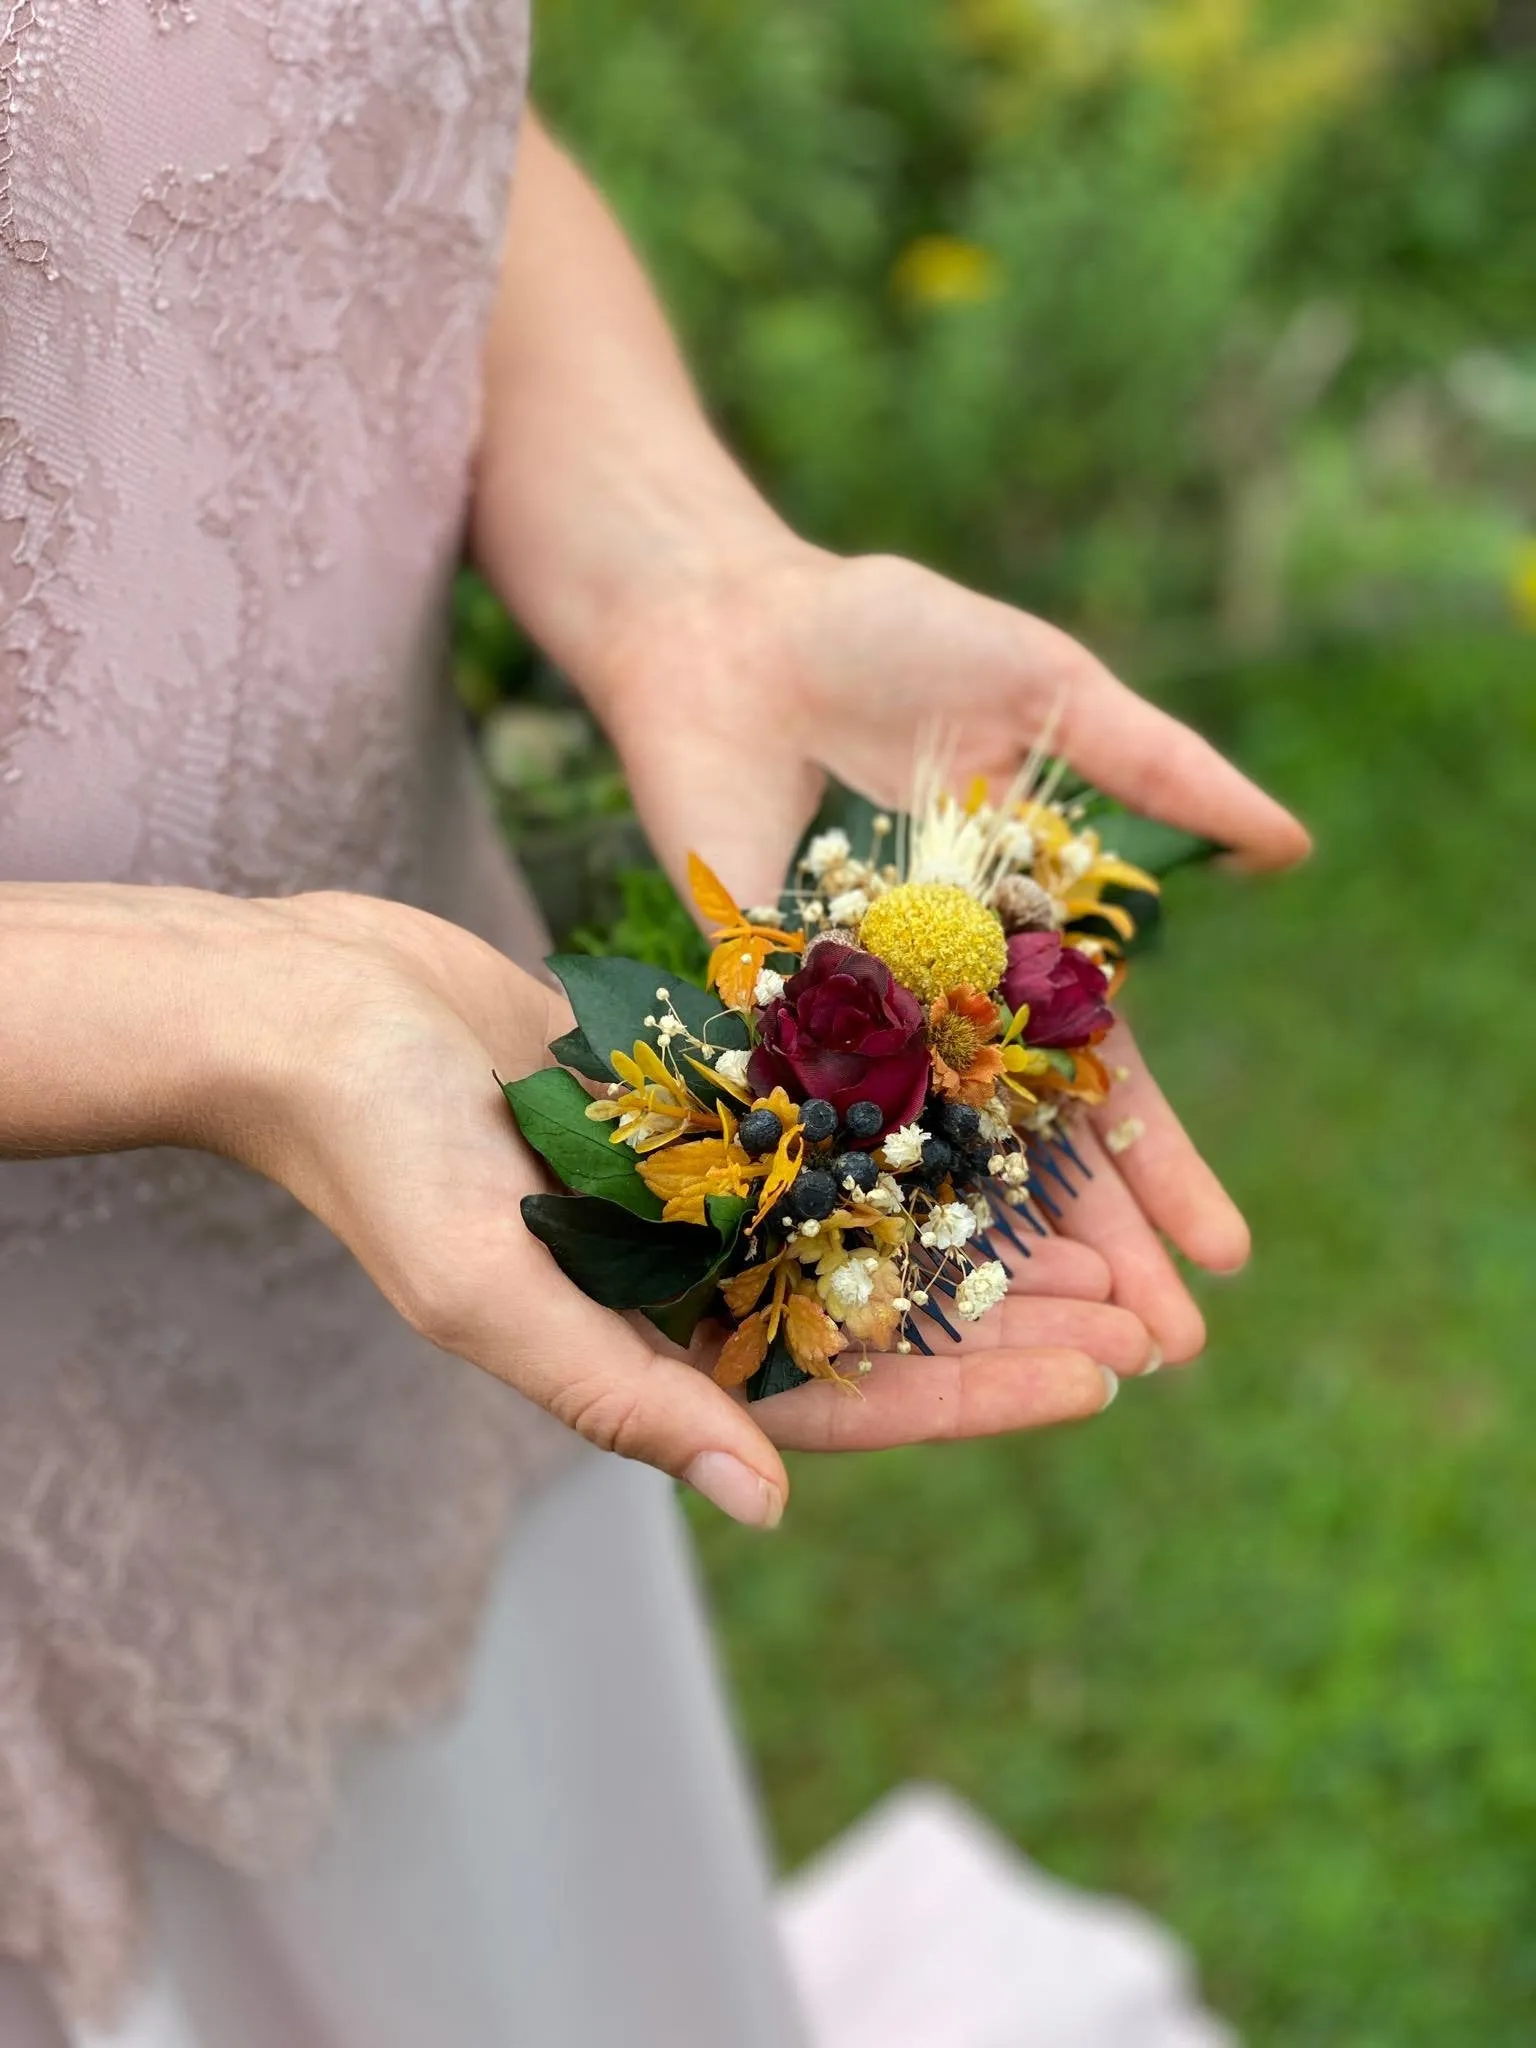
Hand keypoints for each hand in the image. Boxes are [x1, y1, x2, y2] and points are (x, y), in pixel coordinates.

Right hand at [224, 892, 1153, 1524]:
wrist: (314, 1012)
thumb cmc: (375, 1157)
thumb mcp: (485, 1288)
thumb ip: (618, 1394)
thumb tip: (766, 1505)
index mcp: (646, 1350)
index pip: (840, 1399)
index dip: (976, 1395)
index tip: (1101, 1380)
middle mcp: (682, 1276)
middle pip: (882, 1312)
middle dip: (1011, 1315)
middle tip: (1151, 1312)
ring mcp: (692, 1182)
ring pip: (872, 1216)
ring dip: (980, 1222)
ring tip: (1108, 1221)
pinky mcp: (692, 1092)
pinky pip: (827, 1114)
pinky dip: (914, 1116)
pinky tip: (1006, 1100)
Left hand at [588, 546, 1310, 1363]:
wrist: (727, 621)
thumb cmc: (889, 636)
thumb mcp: (1043, 690)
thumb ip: (1156, 768)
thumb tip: (1289, 844)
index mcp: (1022, 940)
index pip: (1108, 1077)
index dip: (1164, 1166)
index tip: (1222, 1257)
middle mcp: (943, 1000)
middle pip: (1027, 1145)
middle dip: (1093, 1242)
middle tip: (1155, 1352)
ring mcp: (852, 1018)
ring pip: (930, 1156)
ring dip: (987, 1251)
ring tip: (1044, 1353)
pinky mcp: (755, 1010)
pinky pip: (809, 1117)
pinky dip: (849, 1194)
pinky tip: (890, 1283)